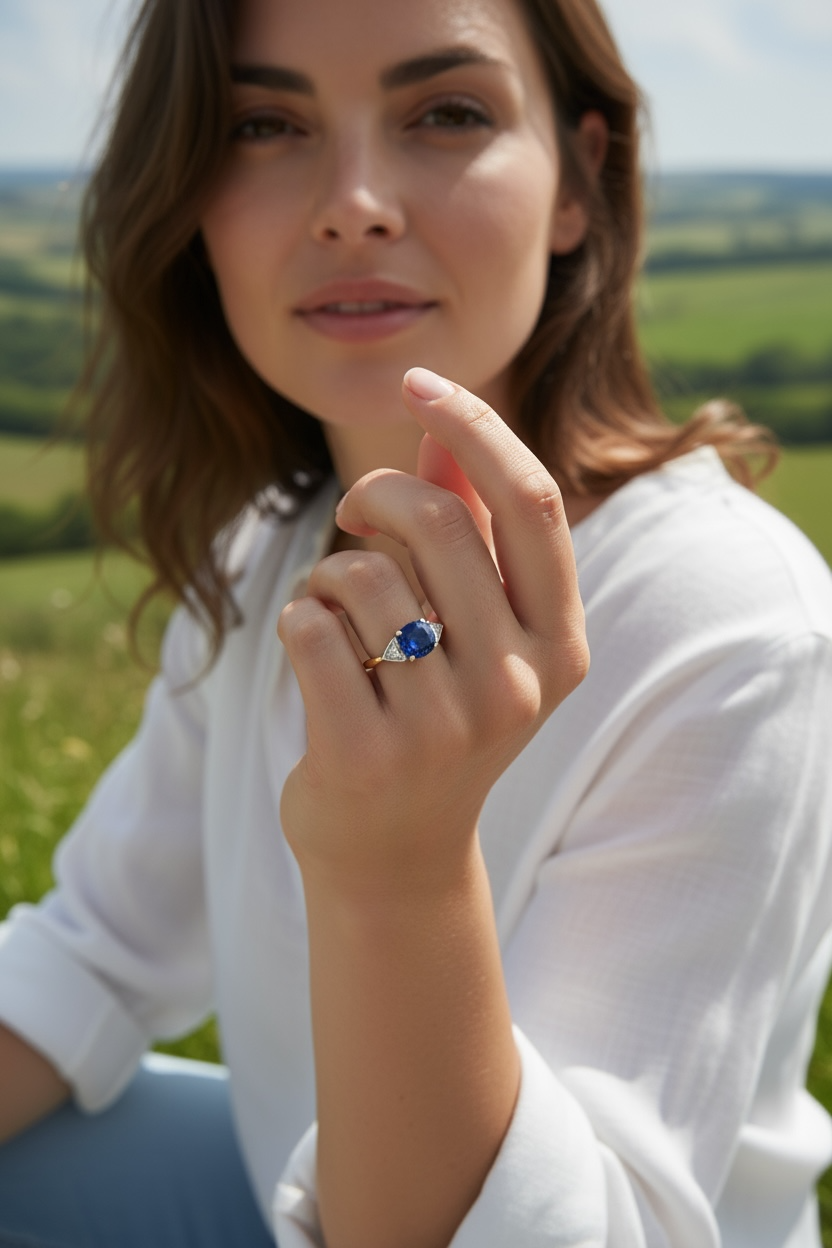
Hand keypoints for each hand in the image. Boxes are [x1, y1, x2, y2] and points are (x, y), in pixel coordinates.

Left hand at [277, 368, 588, 890]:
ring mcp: (445, 727)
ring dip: (331, 575)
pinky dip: (296, 618)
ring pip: (361, 576)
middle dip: (376, 496)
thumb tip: (442, 431)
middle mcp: (518, 685)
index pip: (533, 505)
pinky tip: (313, 654)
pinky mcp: (366, 754)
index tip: (419, 381)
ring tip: (339, 616)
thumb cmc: (435, 717)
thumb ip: (470, 532)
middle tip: (354, 514)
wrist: (395, 856)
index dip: (476, 427)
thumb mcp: (474, 632)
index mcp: (560, 645)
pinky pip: (308, 627)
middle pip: (438, 523)